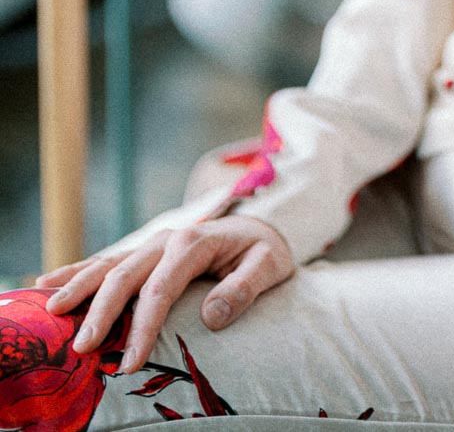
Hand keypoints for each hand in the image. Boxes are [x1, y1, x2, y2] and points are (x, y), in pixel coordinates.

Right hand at [36, 215, 293, 372]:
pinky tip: (47, 283)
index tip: (129, 362)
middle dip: (102, 312)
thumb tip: (212, 315)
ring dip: (79, 288)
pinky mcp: (144, 252)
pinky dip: (77, 270)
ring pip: (109, 264)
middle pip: (126, 275)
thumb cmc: (264, 251)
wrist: (263, 228)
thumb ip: (244, 288)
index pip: (161, 288)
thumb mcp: (269, 266)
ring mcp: (152, 243)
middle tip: (82, 349)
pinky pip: (107, 260)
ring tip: (52, 313)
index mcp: (194, 242)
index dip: (143, 326)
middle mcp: (166, 239)